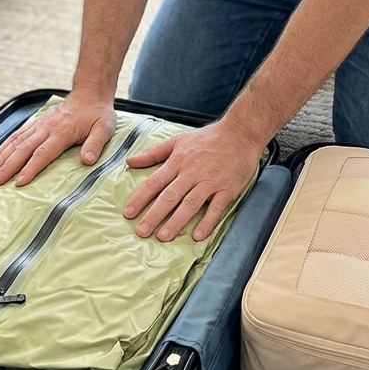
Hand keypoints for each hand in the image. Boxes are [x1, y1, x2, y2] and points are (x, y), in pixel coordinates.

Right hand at [0, 95, 116, 186]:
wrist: (90, 94)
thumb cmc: (98, 114)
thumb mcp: (104, 129)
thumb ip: (95, 144)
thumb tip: (87, 161)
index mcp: (61, 132)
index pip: (42, 153)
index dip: (30, 169)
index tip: (18, 183)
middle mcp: (46, 128)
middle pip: (22, 149)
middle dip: (7, 167)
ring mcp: (39, 125)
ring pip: (15, 142)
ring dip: (1, 158)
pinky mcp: (36, 124)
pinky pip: (16, 135)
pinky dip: (4, 147)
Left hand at [122, 120, 262, 241]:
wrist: (240, 133)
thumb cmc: (208, 138)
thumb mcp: (178, 141)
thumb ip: (153, 153)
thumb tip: (130, 161)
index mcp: (178, 161)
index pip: (154, 182)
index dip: (140, 198)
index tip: (128, 213)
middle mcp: (191, 173)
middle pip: (169, 196)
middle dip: (154, 215)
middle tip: (142, 231)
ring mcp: (210, 182)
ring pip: (190, 204)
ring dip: (176, 221)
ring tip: (163, 237)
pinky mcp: (227, 189)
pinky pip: (216, 208)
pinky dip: (207, 221)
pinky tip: (198, 235)